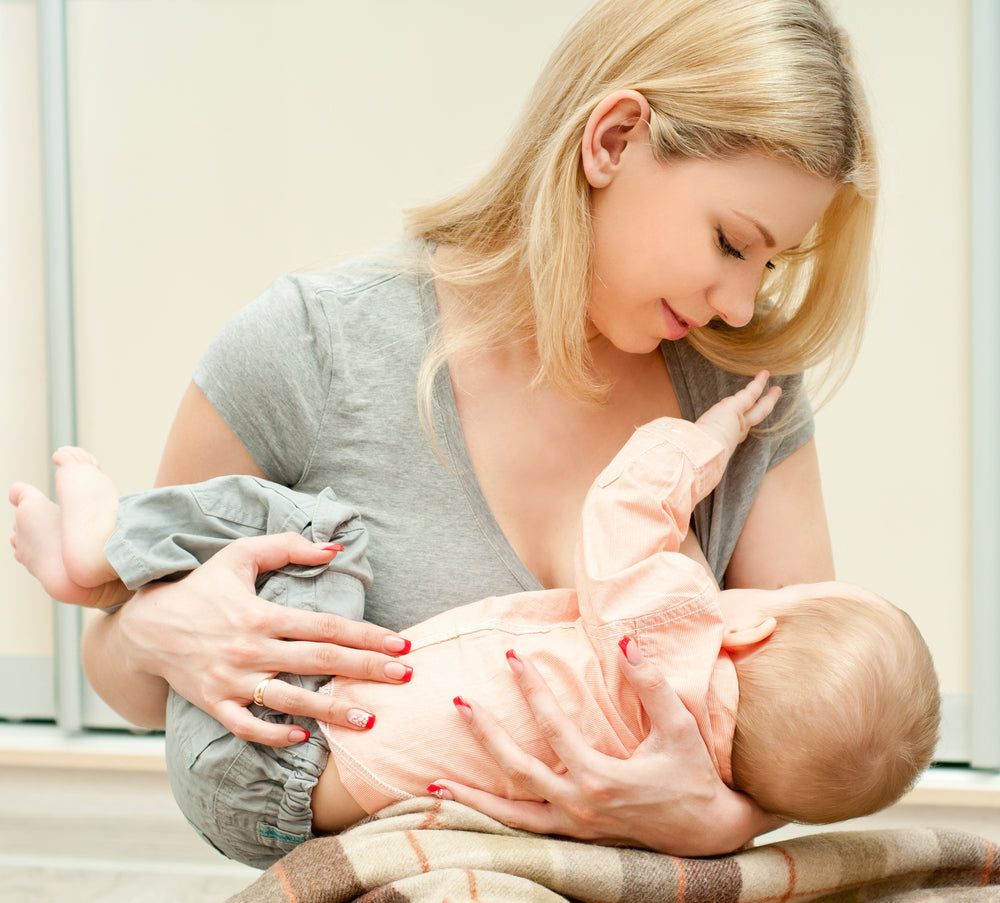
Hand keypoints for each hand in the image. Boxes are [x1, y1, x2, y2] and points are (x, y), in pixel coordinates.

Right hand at [116, 533, 412, 745]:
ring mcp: (230, 681)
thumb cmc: (203, 587)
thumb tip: (335, 548)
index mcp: (261, 613)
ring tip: (370, 719)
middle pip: (319, 661)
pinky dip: (275, 735)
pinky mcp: (213, 704)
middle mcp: (250, 649)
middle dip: (366, 669)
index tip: (401, 643)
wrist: (147, 627)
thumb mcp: (241, 555)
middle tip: (406, 675)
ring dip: (331, 710)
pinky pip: (247, 726)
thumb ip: (288, 547)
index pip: (325, 626)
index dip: (366, 634)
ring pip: (290, 699)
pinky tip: (306, 738)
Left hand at [428, 640, 777, 855]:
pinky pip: (522, 830)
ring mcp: (574, 827)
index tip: (511, 659)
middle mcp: (580, 806)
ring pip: (511, 814)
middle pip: (517, 771)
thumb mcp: (679, 727)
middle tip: (460, 703)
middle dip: (486, 736)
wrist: (708, 833)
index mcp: (602, 778)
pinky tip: (465, 807)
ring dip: (472, 798)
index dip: (532, 690)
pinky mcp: (573, 836)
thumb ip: (651, 684)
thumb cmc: (693, 775)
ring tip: (433, 783)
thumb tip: (624, 640)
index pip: (554, 727)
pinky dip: (491, 819)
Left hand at [695, 370, 780, 461]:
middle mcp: (735, 432)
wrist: (704, 452)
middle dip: (762, 411)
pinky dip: (758, 383)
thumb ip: (690, 442)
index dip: (743, 427)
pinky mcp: (737, 408)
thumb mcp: (696, 446)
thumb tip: (671, 446)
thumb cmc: (696, 451)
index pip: (738, 432)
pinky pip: (750, 394)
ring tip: (776, 389)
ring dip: (767, 398)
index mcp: (726, 441)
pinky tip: (764, 374)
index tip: (745, 425)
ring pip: (758, 409)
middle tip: (771, 402)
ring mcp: (739, 421)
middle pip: (753, 420)